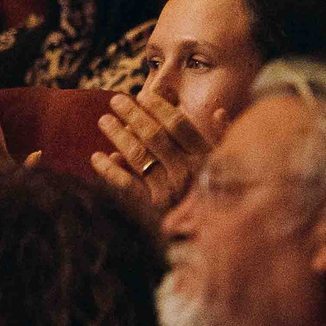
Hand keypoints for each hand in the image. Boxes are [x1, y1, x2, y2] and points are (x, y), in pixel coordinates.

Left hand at [91, 86, 221, 210]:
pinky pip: (125, 183)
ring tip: (105, 120)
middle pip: (154, 135)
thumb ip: (223, 136)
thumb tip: (217, 111)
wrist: (211, 230)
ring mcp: (167, 189)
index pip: (178, 124)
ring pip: (137, 155)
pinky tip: (97, 156)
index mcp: (204, 156)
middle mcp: (185, 170)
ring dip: (118, 135)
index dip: (158, 107)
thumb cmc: (217, 189)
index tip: (143, 95)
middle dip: (133, 114)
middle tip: (116, 101)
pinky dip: (109, 170)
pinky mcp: (151, 205)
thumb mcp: (227, 162)